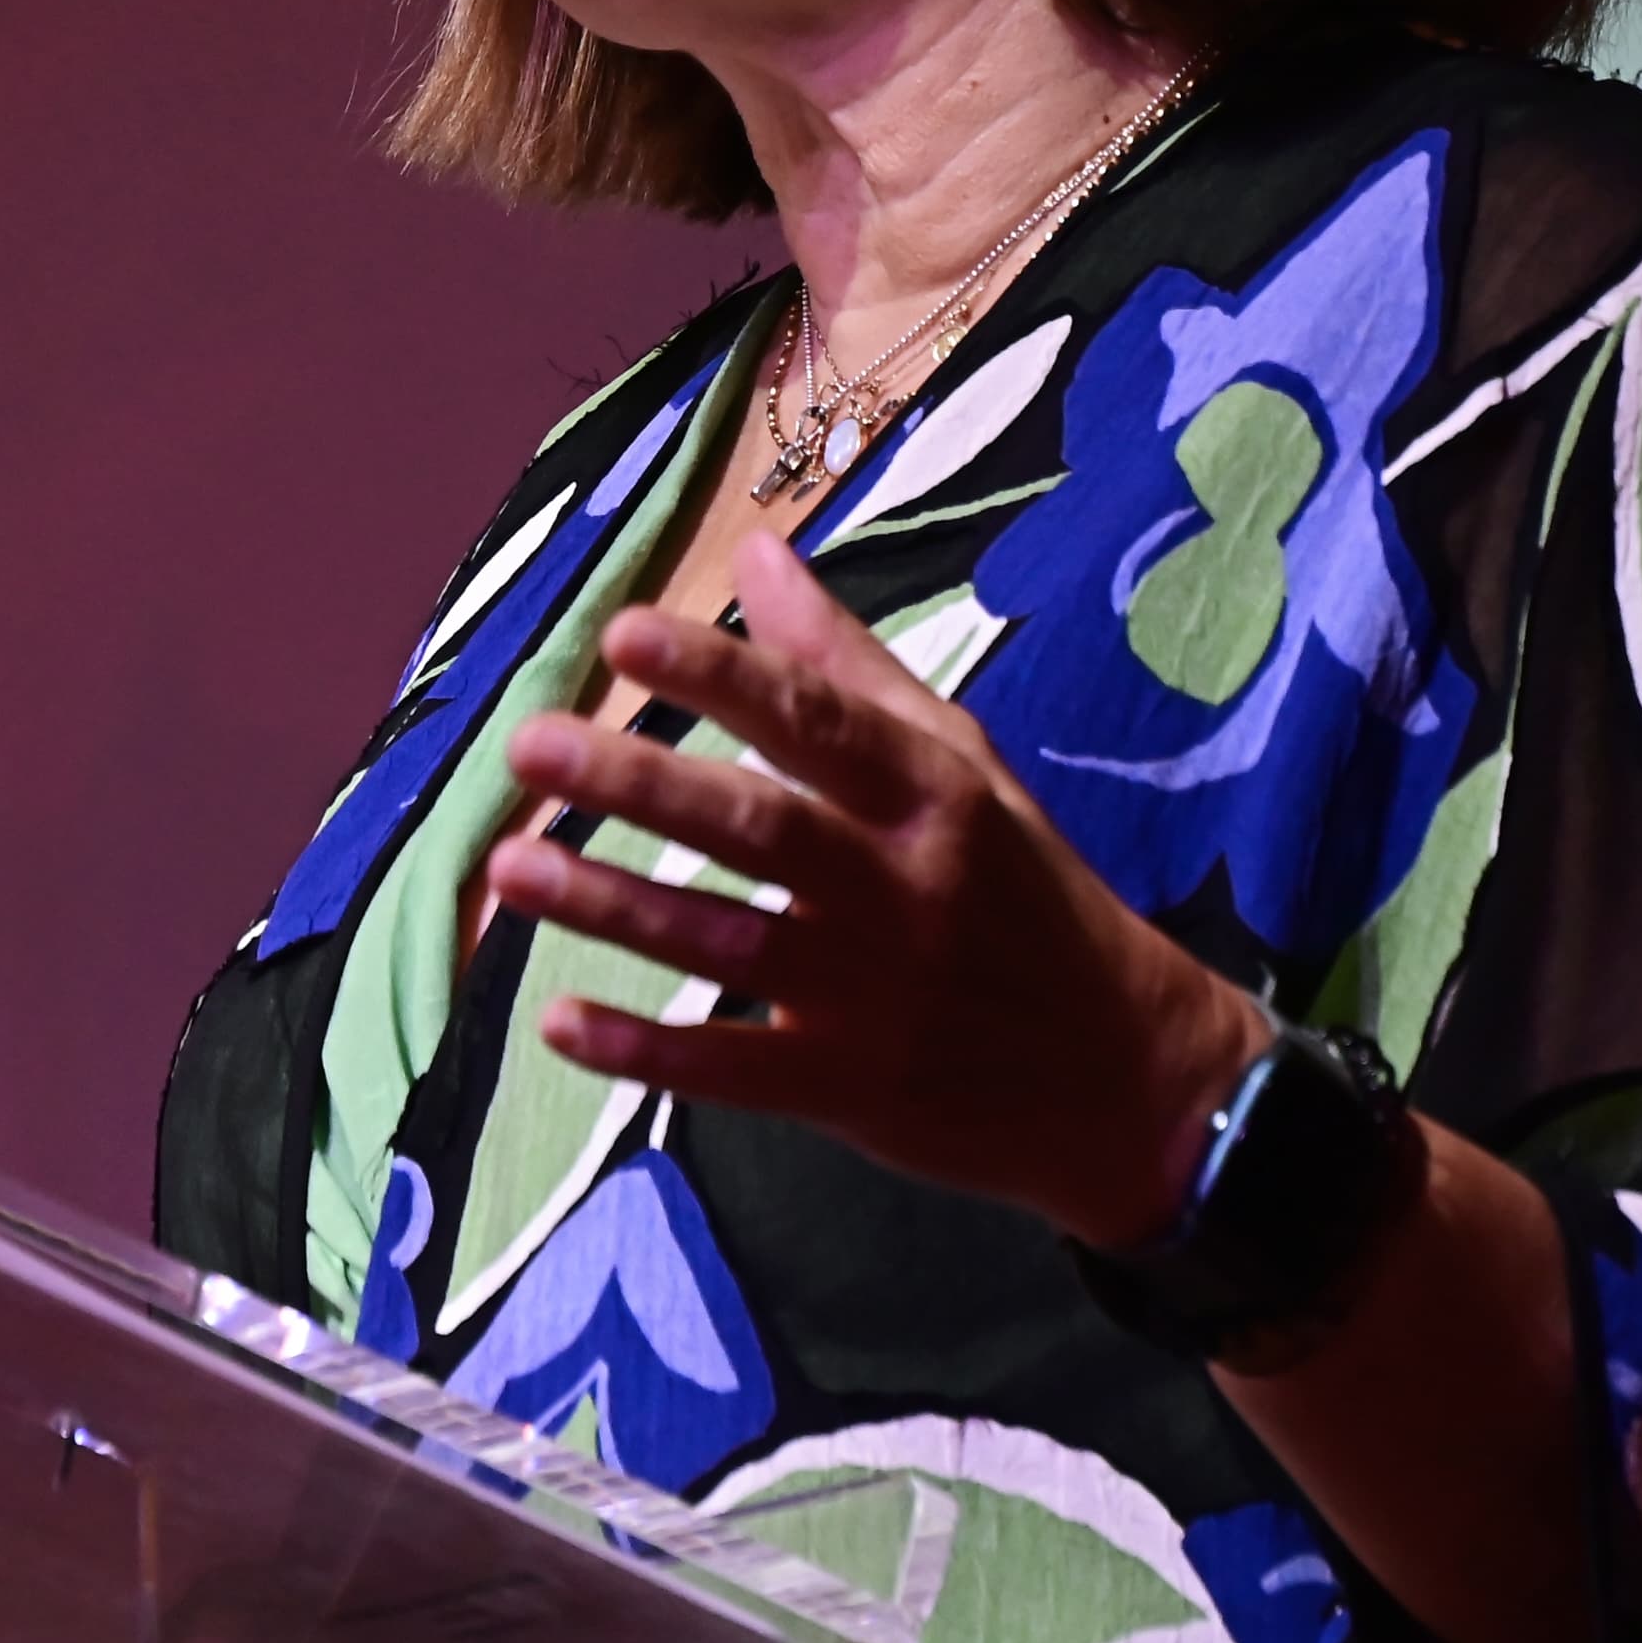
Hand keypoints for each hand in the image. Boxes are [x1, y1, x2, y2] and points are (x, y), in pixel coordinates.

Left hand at [484, 531, 1268, 1250]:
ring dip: (611, 907)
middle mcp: (903, 889)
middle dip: (640, 786)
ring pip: (726, 945)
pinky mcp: (852, 1090)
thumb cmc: (1028, 898)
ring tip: (506, 868)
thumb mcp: (964, 767)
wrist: (1135, 1079)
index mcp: (931, 797)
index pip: (816, 723)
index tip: (623, 635)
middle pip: (759, 829)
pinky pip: (732, 1070)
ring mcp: (875, 998)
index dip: (719, 678)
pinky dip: (644, 1051)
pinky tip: (555, 1020)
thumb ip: (848, 667)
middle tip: (531, 746)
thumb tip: (753, 552)